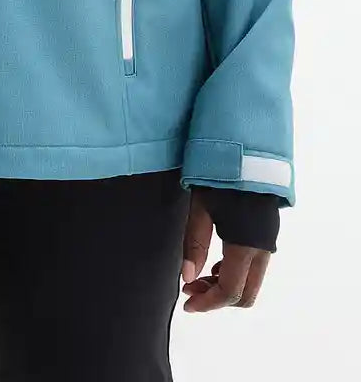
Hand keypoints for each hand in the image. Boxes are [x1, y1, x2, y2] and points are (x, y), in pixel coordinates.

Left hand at [180, 187, 270, 310]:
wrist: (249, 153)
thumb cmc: (220, 177)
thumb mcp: (200, 208)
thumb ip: (194, 244)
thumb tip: (186, 277)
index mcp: (245, 246)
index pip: (230, 292)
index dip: (208, 303)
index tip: (187, 304)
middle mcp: (262, 250)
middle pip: (245, 295)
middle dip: (217, 298)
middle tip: (191, 288)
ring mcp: (269, 243)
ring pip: (251, 282)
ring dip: (226, 286)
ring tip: (199, 274)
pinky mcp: (268, 235)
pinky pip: (255, 268)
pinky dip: (235, 272)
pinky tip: (216, 261)